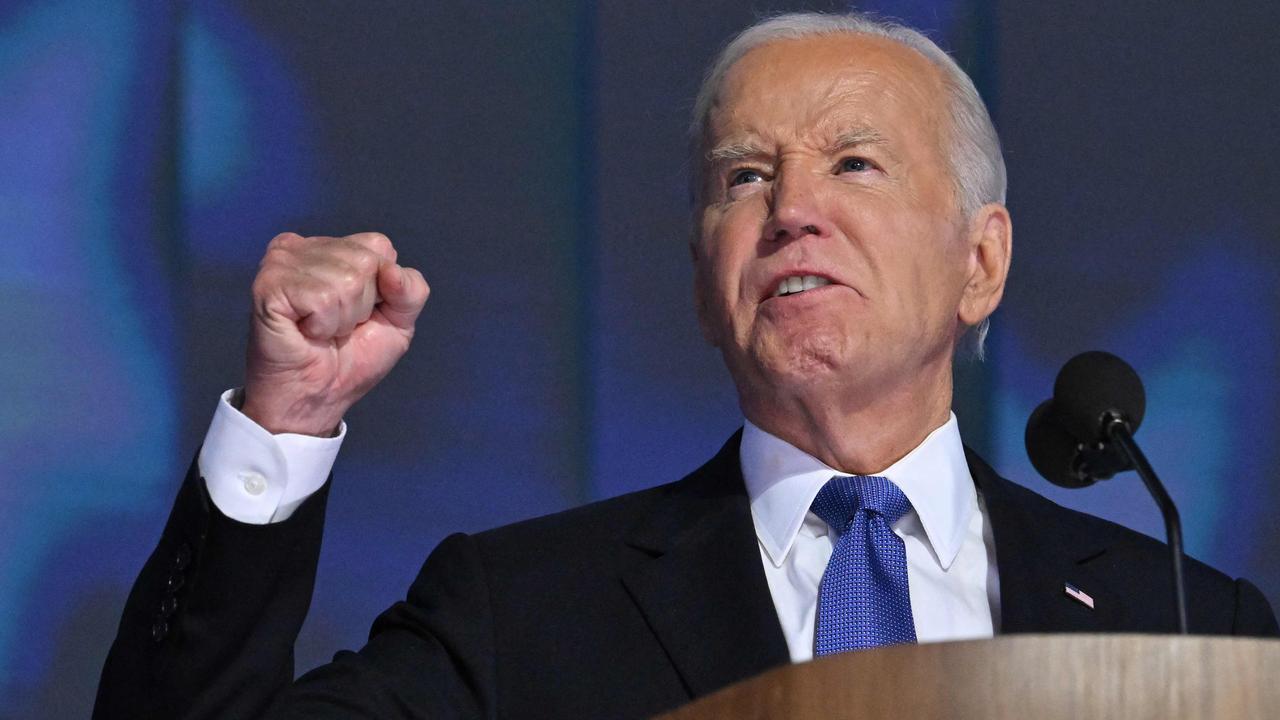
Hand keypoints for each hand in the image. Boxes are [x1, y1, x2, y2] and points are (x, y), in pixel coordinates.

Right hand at [241, 232, 429, 435]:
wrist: (318, 398)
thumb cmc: (351, 360)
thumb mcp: (399, 322)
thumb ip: (411, 290)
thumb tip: (391, 270)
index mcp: (331, 248)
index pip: (379, 245)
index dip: (382, 289)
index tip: (360, 314)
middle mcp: (303, 247)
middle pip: (366, 261)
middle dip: (362, 305)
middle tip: (337, 327)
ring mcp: (281, 262)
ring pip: (347, 280)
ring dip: (342, 319)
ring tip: (320, 331)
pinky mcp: (268, 285)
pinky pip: (322, 298)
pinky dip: (323, 325)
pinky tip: (305, 333)